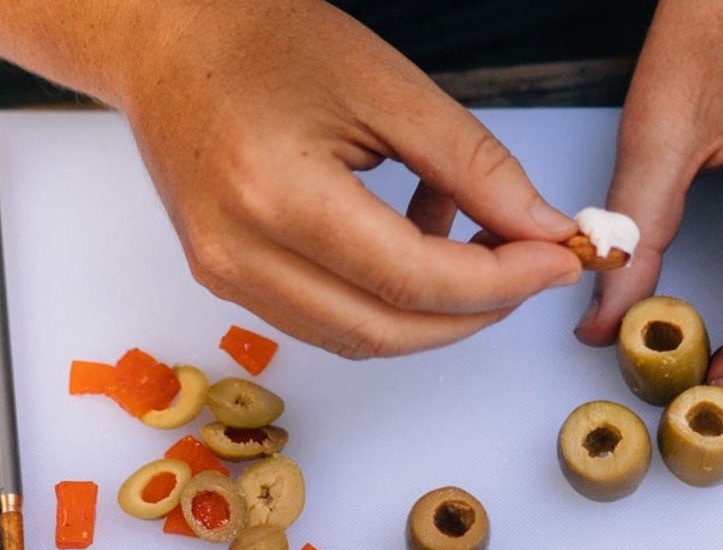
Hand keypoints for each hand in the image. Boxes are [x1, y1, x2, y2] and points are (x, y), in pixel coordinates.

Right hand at [118, 0, 581, 357]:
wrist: (166, 39)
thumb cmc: (262, 40)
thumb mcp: (387, 86)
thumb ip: (473, 165)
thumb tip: (540, 229)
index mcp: (279, 196)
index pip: (412, 278)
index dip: (499, 281)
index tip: (556, 259)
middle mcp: (241, 253)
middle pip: (388, 330)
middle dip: (476, 311)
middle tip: (532, 267)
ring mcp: (226, 275)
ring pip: (359, 339)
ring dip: (434, 313)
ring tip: (476, 246)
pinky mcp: (225, 280)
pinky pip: (326, 321)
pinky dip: (385, 300)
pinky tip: (413, 240)